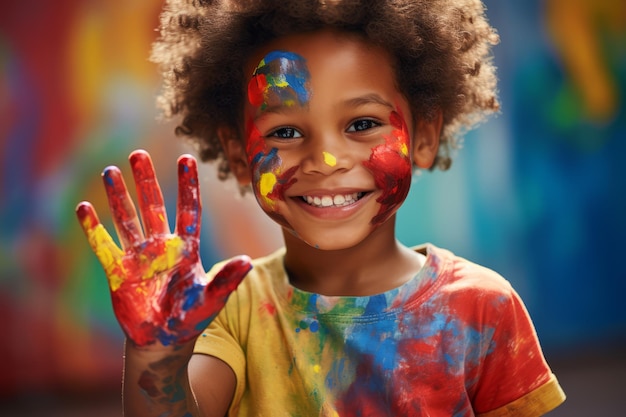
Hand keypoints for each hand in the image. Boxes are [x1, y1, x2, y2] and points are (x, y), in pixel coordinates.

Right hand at [76, 150, 251, 346]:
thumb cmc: (191, 318)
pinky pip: (103, 246)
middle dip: (146, 181)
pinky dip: (94, 228)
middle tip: (138, 154)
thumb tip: (248, 261)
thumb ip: (227, 279)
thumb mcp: (212, 298)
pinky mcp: (118, 272)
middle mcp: (162, 247)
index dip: (187, 185)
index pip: (188, 209)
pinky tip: (84, 207)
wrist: (164, 341)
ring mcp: (139, 257)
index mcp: (186, 248)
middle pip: (153, 206)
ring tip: (110, 171)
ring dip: (118, 197)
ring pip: (127, 220)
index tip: (186, 158)